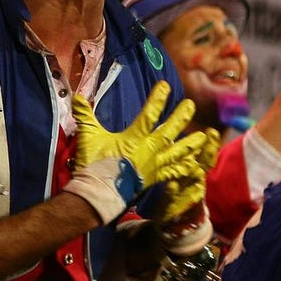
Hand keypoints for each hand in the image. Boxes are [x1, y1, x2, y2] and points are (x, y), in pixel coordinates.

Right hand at [66, 81, 210, 223]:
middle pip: (168, 132)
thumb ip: (84, 115)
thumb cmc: (93, 164)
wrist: (97, 194)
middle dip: (180, 117)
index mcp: (133, 139)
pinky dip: (183, 169)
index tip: (166, 86)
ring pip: (176, 153)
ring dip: (190, 144)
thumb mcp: (88, 137)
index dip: (157, 100)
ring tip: (203, 136)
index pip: (149, 115)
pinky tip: (195, 166)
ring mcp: (153, 166)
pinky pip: (172, 173)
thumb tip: (77, 96)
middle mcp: (147, 151)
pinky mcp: (153, 178)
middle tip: (190, 105)